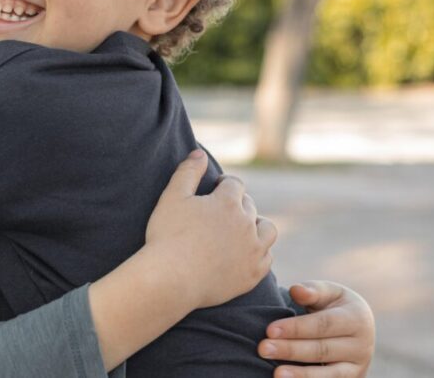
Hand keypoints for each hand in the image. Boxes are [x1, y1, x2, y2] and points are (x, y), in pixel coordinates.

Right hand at [145, 149, 275, 309]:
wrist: (171, 279)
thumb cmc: (167, 236)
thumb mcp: (172, 197)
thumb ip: (188, 172)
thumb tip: (200, 153)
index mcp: (228, 202)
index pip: (235, 185)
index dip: (225, 185)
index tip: (217, 189)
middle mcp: (246, 224)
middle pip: (249, 206)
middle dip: (238, 205)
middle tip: (222, 213)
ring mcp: (253, 250)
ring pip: (267, 230)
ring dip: (257, 226)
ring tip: (242, 230)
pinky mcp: (252, 274)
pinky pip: (266, 258)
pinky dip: (259, 252)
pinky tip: (246, 253)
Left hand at [259, 281, 374, 377]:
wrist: (356, 330)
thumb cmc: (334, 306)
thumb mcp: (329, 293)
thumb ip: (313, 291)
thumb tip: (296, 290)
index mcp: (357, 318)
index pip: (323, 324)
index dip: (296, 328)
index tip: (270, 330)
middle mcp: (362, 346)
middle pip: (321, 350)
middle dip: (290, 350)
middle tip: (263, 348)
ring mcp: (358, 368)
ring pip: (327, 374)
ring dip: (300, 375)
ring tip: (276, 373)